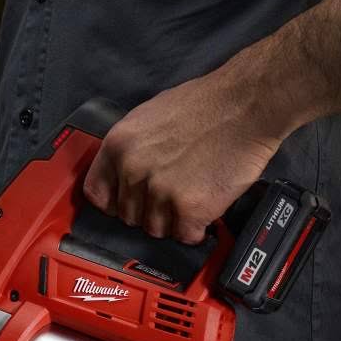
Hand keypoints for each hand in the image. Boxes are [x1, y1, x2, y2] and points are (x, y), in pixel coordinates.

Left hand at [82, 73, 284, 242]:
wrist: (244, 106)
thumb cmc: (204, 105)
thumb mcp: (148, 117)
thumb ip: (131, 149)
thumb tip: (124, 172)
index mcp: (118, 145)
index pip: (96, 193)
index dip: (113, 202)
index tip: (126, 204)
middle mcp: (133, 170)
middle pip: (129, 215)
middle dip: (150, 210)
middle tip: (172, 196)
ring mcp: (160, 191)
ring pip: (156, 229)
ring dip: (174, 221)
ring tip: (192, 197)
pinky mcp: (189, 208)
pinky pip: (185, 235)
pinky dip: (197, 228)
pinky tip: (205, 209)